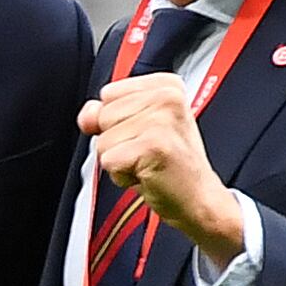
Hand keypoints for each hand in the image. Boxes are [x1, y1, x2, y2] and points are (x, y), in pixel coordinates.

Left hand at [77, 73, 246, 261]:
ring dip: (119, 160)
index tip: (146, 134)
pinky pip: (108, 161)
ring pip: (103, 140)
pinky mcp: (153, 145)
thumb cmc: (172, 165)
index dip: (118, 121)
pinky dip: (121, 176)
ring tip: (147, 163)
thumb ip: (108, 113)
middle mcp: (167, 97)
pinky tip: (147, 174)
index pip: (109, 94)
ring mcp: (161, 120)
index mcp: (166, 86)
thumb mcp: (139, 128)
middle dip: (117, 142)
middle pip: (103, 115)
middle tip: (147, 152)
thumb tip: (87, 115)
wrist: (198, 199)